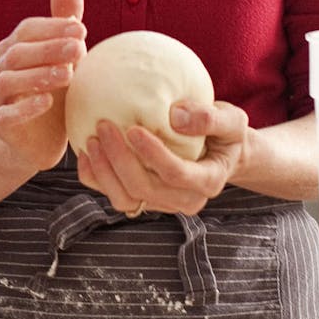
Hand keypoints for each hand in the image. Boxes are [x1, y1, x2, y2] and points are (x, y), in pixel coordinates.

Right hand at [0, 0, 87, 171]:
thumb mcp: (64, 54)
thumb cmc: (54, 90)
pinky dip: (25, 108)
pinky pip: (6, 116)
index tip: (81, 29)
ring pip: (8, 81)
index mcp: (12, 49)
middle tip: (80, 49)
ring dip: (39, 75)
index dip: (51, 28)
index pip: (26, 31)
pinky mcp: (2, 127)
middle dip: (49, 49)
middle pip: (17, 53)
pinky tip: (48, 102)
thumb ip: (64, 19)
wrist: (40, 140)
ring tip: (69, 74)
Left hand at [76, 99, 250, 215]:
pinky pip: (113, 194)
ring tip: (91, 139)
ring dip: (104, 171)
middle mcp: (184, 200)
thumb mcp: (232, 120)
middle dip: (120, 160)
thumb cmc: (225, 132)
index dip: (153, 155)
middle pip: (144, 189)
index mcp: (208, 181)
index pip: (176, 175)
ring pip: (125, 199)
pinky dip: (95, 176)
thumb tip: (176, 116)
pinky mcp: (142, 198)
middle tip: (103, 125)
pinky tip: (85, 151)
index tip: (132, 129)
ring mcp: (161, 202)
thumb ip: (210, 118)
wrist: (218, 150)